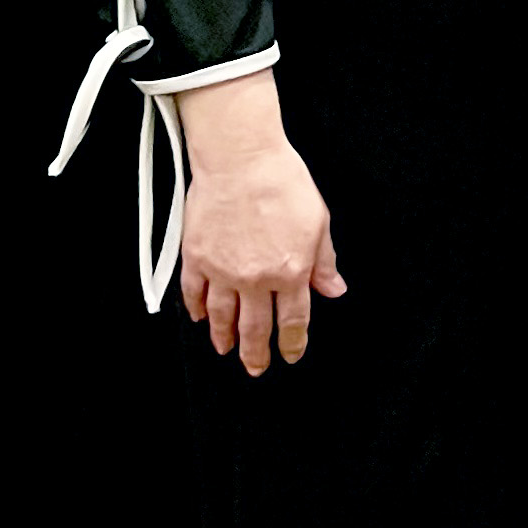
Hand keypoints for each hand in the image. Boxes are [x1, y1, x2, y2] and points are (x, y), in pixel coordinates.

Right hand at [176, 68, 345, 372]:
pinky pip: (194, 294)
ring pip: (222, 318)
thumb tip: (333, 289)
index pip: (294, 320)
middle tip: (256, 368)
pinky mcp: (196, 257)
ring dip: (225, 339)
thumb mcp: (318, 221)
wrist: (241, 159)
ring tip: (226, 350)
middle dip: (256, 354)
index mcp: (291, 271)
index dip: (293, 342)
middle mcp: (256, 278)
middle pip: (255, 329)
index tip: (291, 354)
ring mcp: (222, 271)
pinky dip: (196, 310)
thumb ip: (324, 261)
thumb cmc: (282, 181)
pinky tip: (200, 318)